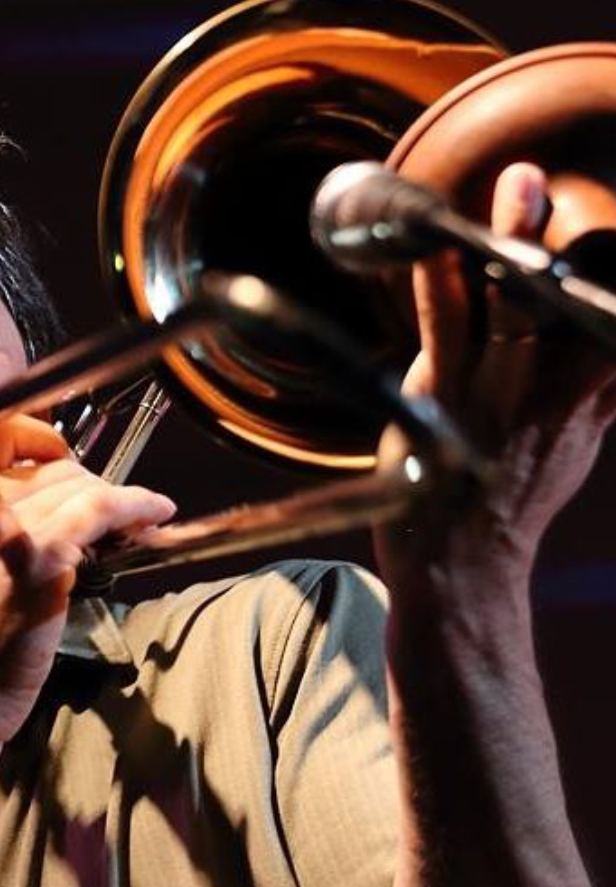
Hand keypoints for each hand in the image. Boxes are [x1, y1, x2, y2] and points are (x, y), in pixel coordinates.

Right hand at [0, 414, 174, 745]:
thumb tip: (50, 495)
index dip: (38, 438)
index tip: (65, 456)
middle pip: (50, 466)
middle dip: (88, 483)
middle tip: (109, 510)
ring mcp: (6, 529)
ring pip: (81, 484)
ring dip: (118, 498)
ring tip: (138, 516)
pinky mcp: (40, 558)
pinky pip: (102, 508)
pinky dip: (137, 505)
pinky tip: (154, 512)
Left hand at [376, 163, 615, 593]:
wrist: (461, 560)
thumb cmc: (515, 496)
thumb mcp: (577, 448)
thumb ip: (602, 396)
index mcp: (589, 399)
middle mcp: (552, 391)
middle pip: (578, 303)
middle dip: (587, 243)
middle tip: (580, 191)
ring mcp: (495, 391)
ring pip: (515, 305)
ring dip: (515, 240)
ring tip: (520, 184)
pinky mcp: (440, 396)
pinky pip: (443, 329)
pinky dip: (439, 282)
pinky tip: (430, 242)